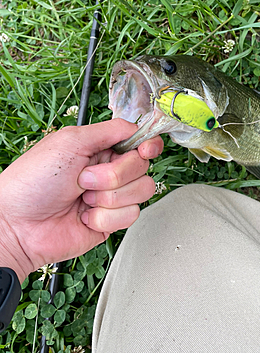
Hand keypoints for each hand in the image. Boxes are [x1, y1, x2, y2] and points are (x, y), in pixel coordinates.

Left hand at [0, 119, 162, 282]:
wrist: (18, 225)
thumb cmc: (33, 181)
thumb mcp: (71, 141)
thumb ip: (111, 130)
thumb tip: (139, 127)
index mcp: (101, 148)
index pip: (139, 141)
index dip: (148, 145)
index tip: (145, 150)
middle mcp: (109, 171)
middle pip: (142, 166)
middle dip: (114, 174)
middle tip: (85, 178)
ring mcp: (112, 196)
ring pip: (142, 191)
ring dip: (109, 196)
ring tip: (82, 198)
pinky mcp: (111, 221)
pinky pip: (130, 215)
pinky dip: (104, 217)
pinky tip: (84, 216)